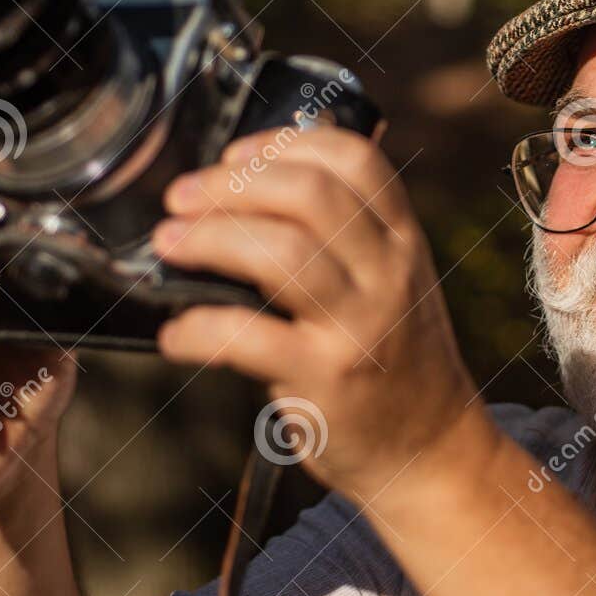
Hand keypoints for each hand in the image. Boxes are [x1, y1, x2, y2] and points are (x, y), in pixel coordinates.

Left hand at [151, 127, 487, 501]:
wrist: (428, 452)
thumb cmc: (393, 360)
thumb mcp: (391, 284)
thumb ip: (344, 238)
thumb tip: (240, 192)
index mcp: (402, 241)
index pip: (355, 161)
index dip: (285, 144)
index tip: (234, 154)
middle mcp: (388, 274)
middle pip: (310, 195)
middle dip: (232, 185)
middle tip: (181, 198)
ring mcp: (360, 325)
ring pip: (281, 253)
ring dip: (210, 239)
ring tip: (168, 243)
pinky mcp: (326, 378)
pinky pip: (248, 337)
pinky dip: (198, 328)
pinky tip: (175, 334)